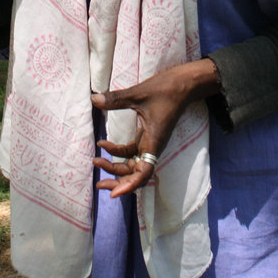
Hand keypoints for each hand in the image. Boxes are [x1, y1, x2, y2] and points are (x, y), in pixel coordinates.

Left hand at [91, 58, 219, 196]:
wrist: (183, 85)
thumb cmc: (165, 90)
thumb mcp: (138, 93)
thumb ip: (116, 99)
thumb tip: (93, 99)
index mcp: (153, 142)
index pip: (144, 173)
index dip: (130, 186)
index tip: (114, 193)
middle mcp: (152, 146)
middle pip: (135, 174)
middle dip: (117, 180)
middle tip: (98, 182)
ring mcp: (150, 142)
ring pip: (133, 165)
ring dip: (116, 168)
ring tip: (98, 164)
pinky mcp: (148, 136)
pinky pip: (132, 152)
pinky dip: (119, 153)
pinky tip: (104, 145)